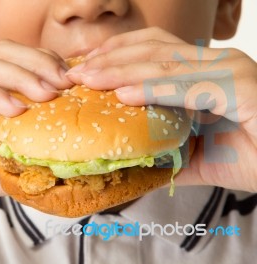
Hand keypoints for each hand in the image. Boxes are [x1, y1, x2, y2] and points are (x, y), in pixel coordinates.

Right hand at [0, 40, 71, 228]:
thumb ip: (16, 162)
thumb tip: (52, 166)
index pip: (12, 64)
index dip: (43, 67)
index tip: (71, 84)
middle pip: (2, 54)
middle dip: (38, 64)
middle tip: (66, 82)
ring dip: (20, 76)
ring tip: (48, 93)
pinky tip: (15, 107)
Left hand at [67, 27, 256, 192]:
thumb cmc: (251, 155)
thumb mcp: (196, 154)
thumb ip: (164, 154)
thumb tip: (130, 163)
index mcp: (202, 69)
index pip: (151, 49)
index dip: (114, 55)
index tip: (83, 69)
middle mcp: (216, 62)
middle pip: (151, 49)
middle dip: (108, 59)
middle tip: (75, 73)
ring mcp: (230, 70)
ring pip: (165, 63)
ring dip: (122, 70)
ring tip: (88, 80)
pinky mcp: (242, 88)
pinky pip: (189, 85)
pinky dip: (155, 89)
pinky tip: (125, 95)